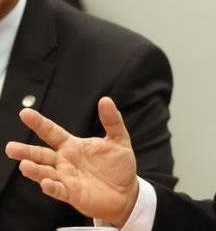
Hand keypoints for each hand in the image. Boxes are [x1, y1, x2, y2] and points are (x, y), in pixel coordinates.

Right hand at [5, 97, 138, 226]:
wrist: (126, 191)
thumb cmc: (118, 165)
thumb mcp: (118, 139)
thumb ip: (111, 120)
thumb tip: (105, 100)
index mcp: (73, 146)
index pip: (52, 132)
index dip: (39, 123)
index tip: (25, 113)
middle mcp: (65, 161)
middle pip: (41, 154)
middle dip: (26, 151)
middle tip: (10, 147)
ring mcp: (66, 178)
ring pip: (45, 173)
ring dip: (35, 170)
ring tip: (24, 165)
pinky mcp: (72, 193)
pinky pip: (58, 190)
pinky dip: (51, 187)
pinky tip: (46, 183)